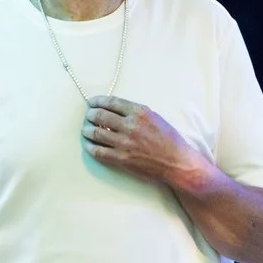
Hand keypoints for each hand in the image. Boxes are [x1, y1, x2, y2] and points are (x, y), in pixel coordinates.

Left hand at [84, 95, 204, 189]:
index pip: (111, 102)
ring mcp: (124, 143)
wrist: (176, 162)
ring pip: (95, 133)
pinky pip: (98, 151)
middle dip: (90, 114)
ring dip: (87, 130)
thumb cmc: (168, 139)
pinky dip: (89, 146)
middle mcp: (130, 125)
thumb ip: (134, 112)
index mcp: (139, 112)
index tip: (91, 102)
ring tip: (86, 129)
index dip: (97, 101)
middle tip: (88, 116)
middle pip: (99, 115)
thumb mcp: (154, 117)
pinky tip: (88, 145)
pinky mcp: (121, 158)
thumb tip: (112, 109)